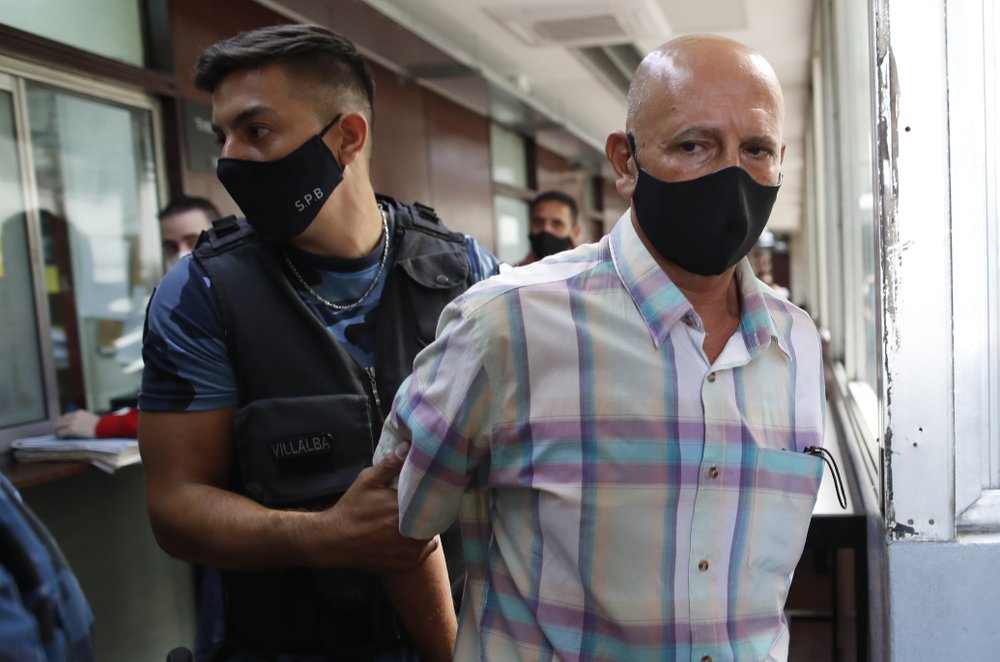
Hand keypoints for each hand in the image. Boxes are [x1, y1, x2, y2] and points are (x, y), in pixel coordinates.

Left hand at [55, 410, 99, 437]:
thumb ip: (81, 419)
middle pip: (60, 420)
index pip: (65, 416)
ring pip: (58, 426)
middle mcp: (74, 416)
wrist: (103, 428)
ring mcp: (73, 422)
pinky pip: (61, 432)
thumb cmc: (100, 425)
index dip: (62, 422)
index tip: (62, 427)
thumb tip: (74, 424)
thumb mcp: (89, 418)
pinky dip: (60, 435)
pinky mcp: (72, 429)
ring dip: (57, 431)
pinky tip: (61, 438)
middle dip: (57, 427)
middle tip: (58, 433)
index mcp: (78, 412)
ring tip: (59, 436)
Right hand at [315, 443, 437, 571]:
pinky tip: (411, 535)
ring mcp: (411, 551)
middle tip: (423, 504)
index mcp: (405, 510)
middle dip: (430, 511)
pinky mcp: (406, 563)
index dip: (434, 495)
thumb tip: (408, 446)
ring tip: (416, 519)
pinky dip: (422, 544)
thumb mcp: (368, 480)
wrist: (334, 540)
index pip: (434, 501)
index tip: (431, 490)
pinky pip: (425, 551)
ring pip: (431, 535)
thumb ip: (390, 464)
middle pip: (434, 519)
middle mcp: (412, 532)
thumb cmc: (351, 509)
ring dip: (426, 527)